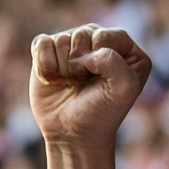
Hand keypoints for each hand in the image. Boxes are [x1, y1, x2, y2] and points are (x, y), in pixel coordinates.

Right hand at [29, 24, 150, 152]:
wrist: (73, 134)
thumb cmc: (101, 112)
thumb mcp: (123, 89)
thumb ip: (112, 60)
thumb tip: (79, 52)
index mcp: (127, 51)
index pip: (107, 35)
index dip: (99, 58)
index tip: (102, 82)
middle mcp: (101, 43)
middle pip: (83, 34)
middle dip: (81, 65)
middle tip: (85, 85)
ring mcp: (74, 46)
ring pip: (62, 38)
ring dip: (64, 69)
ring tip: (72, 85)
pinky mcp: (50, 51)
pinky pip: (41, 43)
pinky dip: (45, 65)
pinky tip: (54, 80)